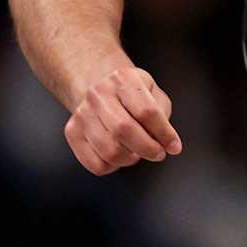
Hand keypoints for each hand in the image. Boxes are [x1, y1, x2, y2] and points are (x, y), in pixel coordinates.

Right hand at [64, 65, 182, 174]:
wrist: (100, 88)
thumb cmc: (132, 95)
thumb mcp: (153, 94)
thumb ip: (161, 116)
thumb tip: (166, 143)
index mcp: (124, 79)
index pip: (147, 112)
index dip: (164, 134)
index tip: (174, 146)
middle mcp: (99, 94)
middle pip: (124, 130)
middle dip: (148, 148)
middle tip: (158, 153)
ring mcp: (82, 112)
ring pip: (109, 150)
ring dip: (130, 159)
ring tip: (137, 152)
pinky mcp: (72, 131)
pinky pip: (95, 163)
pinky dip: (113, 167)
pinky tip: (120, 155)